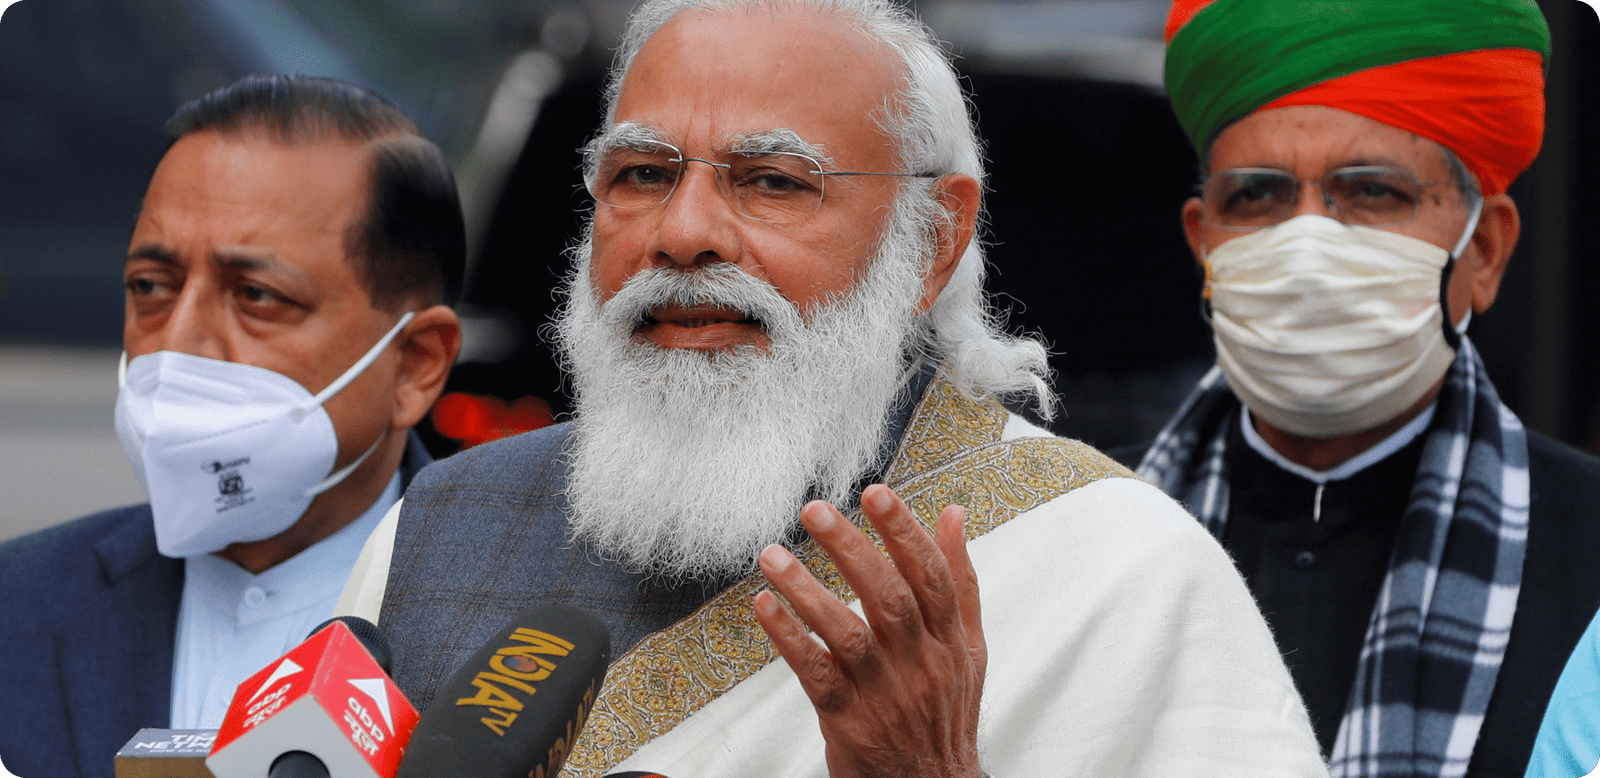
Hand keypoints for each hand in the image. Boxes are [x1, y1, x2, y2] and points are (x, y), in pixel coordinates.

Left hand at [753, 484, 985, 777]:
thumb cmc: (944, 711)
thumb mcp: (967, 647)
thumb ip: (960, 580)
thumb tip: (953, 514)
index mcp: (950, 639)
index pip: (931, 575)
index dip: (905, 531)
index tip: (875, 493)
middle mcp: (920, 662)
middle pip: (889, 598)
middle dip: (851, 549)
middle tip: (814, 511)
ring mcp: (884, 692)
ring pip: (848, 635)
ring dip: (807, 590)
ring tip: (773, 555)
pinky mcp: (849, 720)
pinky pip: (816, 675)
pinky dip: (789, 639)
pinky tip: (766, 607)